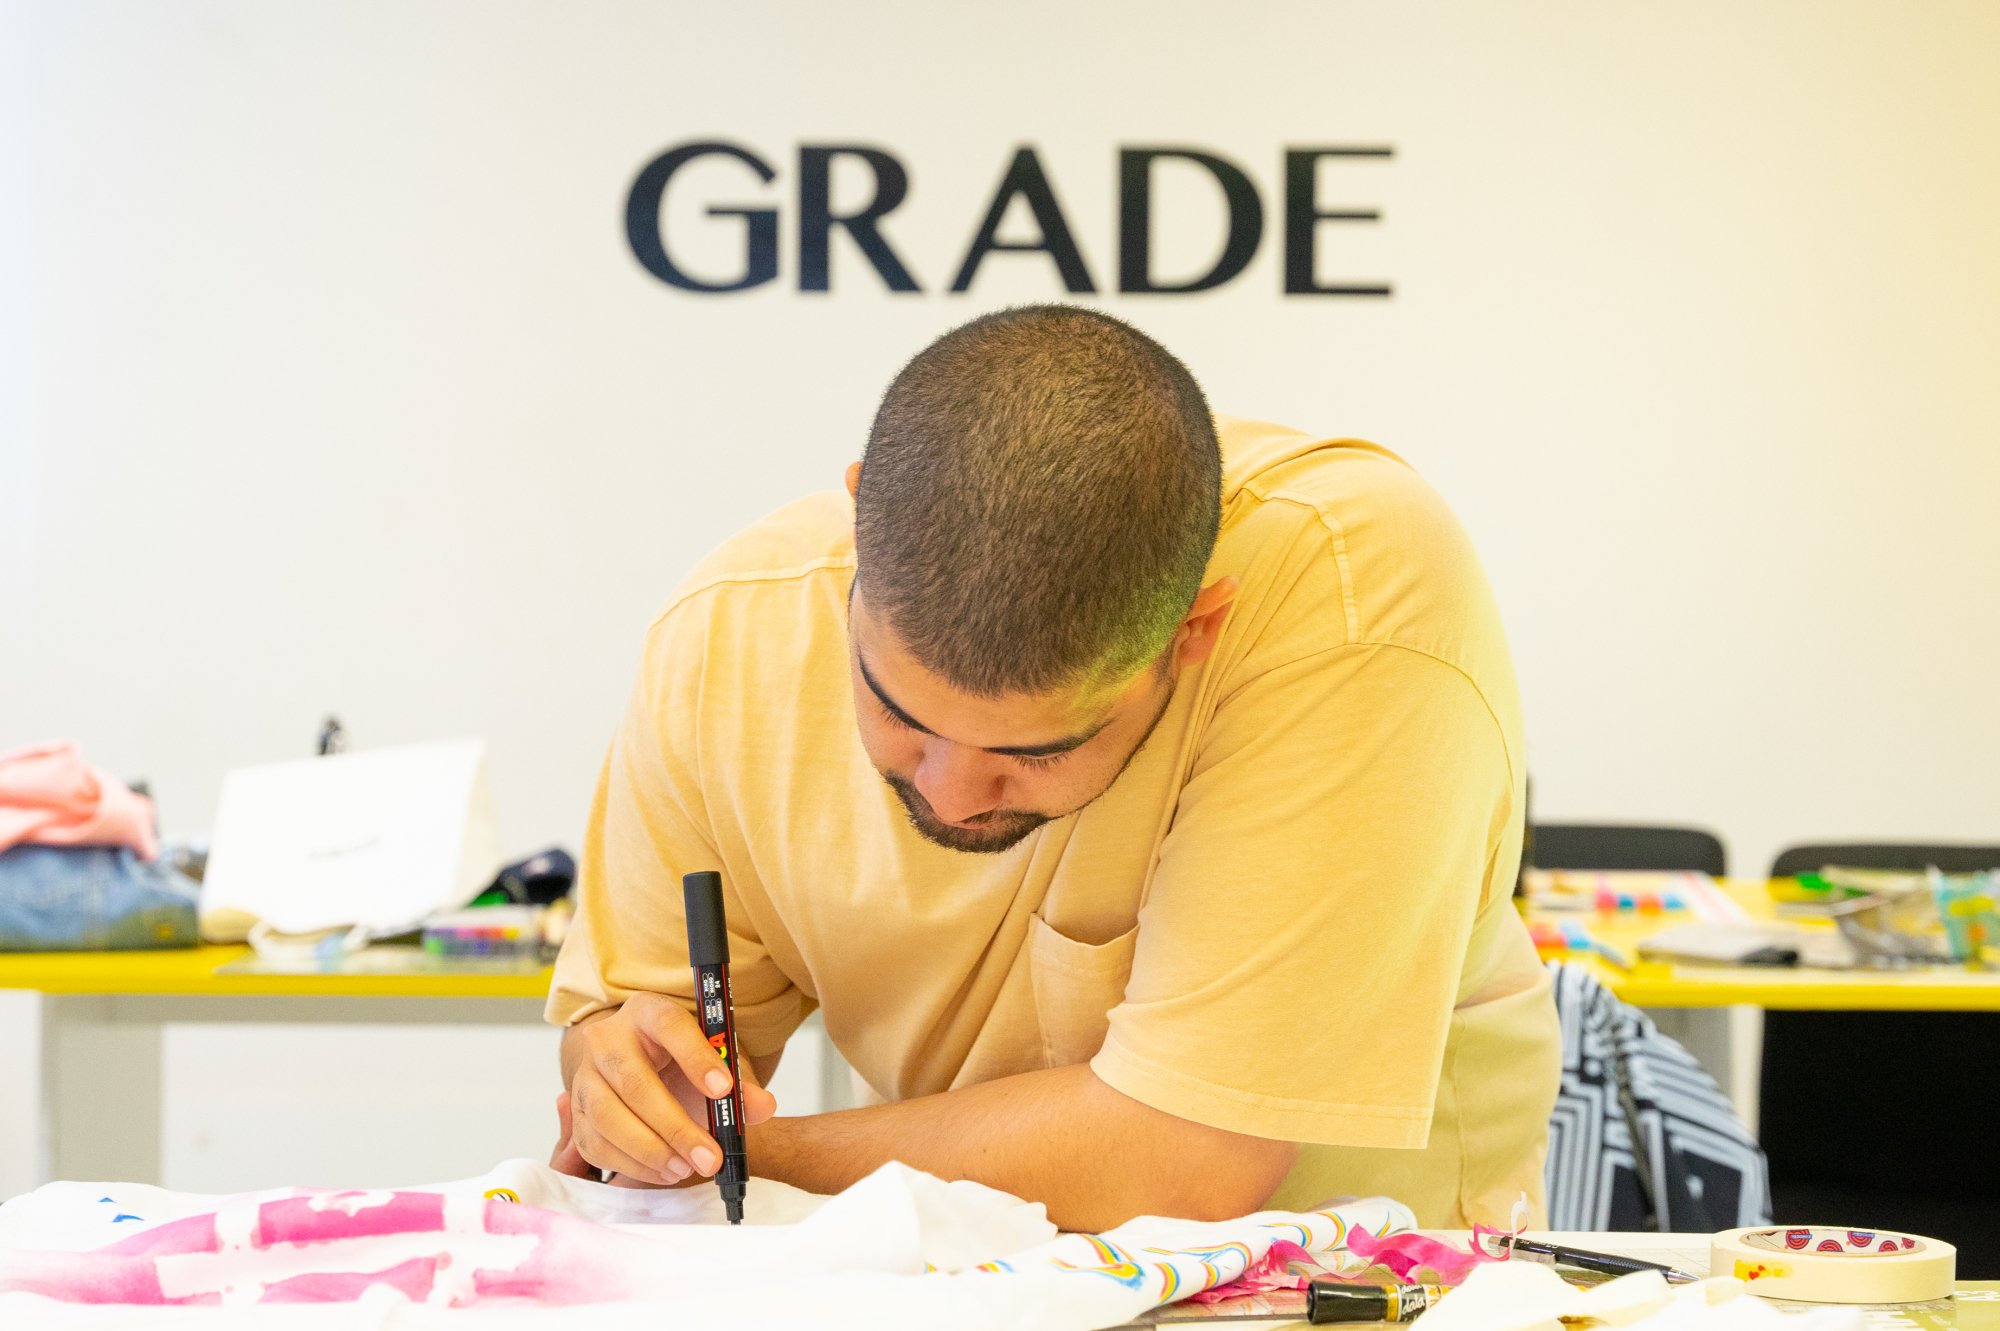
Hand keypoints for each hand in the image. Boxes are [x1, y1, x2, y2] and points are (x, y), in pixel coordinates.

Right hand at [552, 992, 777, 1185]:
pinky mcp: (575, 1112)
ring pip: (607, 1116)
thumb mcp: (712, 1058)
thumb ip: (740, 1081)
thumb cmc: (679, 1059)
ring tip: (686, 1168)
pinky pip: (594, 1144)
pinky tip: (663, 1172)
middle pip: (635, 1082)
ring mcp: (584, 1076)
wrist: (637, 1063)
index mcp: (648, 1012)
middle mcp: (608, 1039)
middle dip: (675, 1127)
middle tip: (710, 1157)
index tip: (725, 1090)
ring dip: (650, 1151)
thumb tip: (762, 1107)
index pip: (670, 1025)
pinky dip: (630, 1165)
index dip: (697, 1058)